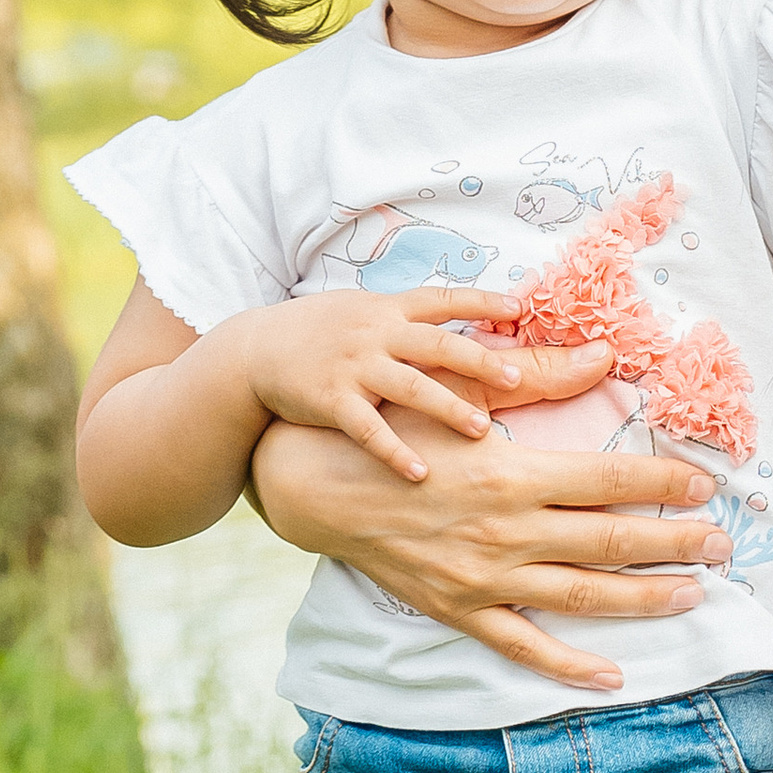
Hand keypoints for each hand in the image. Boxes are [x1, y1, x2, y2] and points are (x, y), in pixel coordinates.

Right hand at [233, 287, 548, 484]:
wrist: (253, 351)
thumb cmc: (318, 331)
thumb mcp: (362, 310)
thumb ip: (406, 317)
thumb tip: (460, 318)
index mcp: (388, 309)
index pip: (443, 299)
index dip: (481, 301)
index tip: (519, 307)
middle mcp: (376, 334)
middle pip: (437, 344)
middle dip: (478, 361)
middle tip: (515, 379)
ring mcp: (354, 367)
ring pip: (410, 387)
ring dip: (447, 408)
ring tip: (481, 431)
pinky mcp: (331, 400)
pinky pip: (368, 430)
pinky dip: (394, 451)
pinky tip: (421, 473)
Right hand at [250, 416, 733, 694]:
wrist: (320, 486)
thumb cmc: (397, 430)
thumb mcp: (463, 395)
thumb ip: (538, 378)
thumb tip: (603, 357)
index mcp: (512, 472)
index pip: (611, 479)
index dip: (665, 481)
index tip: (706, 483)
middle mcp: (506, 531)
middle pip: (611, 540)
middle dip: (675, 543)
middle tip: (723, 544)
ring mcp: (484, 578)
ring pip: (582, 595)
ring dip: (645, 597)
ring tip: (695, 594)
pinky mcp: (460, 610)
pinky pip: (523, 646)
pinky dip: (569, 665)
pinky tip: (613, 674)